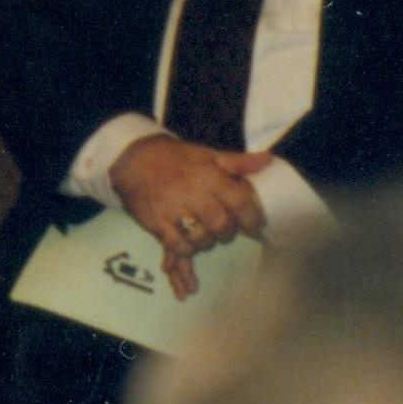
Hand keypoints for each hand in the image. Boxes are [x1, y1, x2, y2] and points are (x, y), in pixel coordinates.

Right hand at [109, 132, 274, 298]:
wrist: (134, 160)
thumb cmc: (177, 159)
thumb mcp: (207, 155)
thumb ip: (238, 162)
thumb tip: (268, 160)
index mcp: (207, 173)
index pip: (239, 200)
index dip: (252, 216)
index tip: (255, 225)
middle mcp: (190, 191)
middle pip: (221, 224)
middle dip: (228, 231)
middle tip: (226, 229)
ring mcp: (171, 209)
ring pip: (202, 238)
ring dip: (208, 240)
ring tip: (206, 233)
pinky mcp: (156, 222)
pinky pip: (179, 246)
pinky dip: (188, 248)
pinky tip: (190, 243)